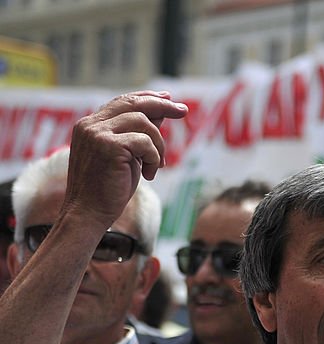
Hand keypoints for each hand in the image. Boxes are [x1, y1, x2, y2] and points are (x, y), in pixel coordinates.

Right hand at [62, 91, 187, 236]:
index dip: (147, 98)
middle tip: (183, 111)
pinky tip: (149, 174)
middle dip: (162, 106)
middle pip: (133, 104)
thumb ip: (137, 135)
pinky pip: (145, 142)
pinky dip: (154, 158)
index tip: (168, 98)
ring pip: (144, 123)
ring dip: (159, 146)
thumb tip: (160, 114)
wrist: (89, 213)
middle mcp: (90, 124)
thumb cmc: (108, 189)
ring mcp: (97, 133)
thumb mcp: (126, 156)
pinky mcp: (108, 146)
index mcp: (90, 125)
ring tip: (156, 166)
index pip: (122, 102)